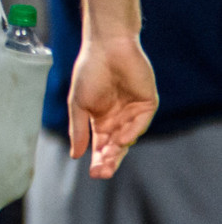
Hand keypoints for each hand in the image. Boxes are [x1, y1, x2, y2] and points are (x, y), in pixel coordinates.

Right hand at [66, 34, 155, 178]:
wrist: (107, 48)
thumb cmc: (88, 72)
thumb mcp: (77, 104)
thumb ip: (78, 129)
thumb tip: (75, 155)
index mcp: (99, 119)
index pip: (101, 145)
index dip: (98, 159)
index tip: (93, 173)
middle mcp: (117, 118)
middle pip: (115, 146)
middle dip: (109, 160)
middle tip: (101, 174)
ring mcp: (133, 112)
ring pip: (128, 137)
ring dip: (118, 150)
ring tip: (108, 158)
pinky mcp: (147, 104)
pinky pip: (141, 123)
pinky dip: (131, 132)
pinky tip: (121, 140)